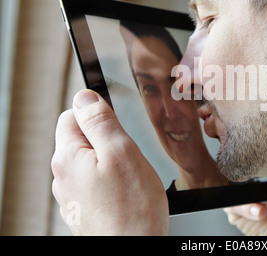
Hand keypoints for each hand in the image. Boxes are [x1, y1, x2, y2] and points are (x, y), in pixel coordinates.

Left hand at [52, 90, 168, 234]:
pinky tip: (125, 193)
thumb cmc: (132, 208)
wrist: (133, 250)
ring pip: (92, 161)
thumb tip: (85, 96)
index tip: (118, 128)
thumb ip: (101, 121)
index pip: (72, 115)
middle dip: (107, 140)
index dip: (98, 115)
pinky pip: (96, 182)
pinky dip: (111, 181)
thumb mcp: (121, 152)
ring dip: (111, 162)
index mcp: (68, 157)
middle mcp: (64, 176)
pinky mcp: (85, 208)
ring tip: (129, 178)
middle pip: (82, 138)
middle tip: (129, 157)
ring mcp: (73, 194)